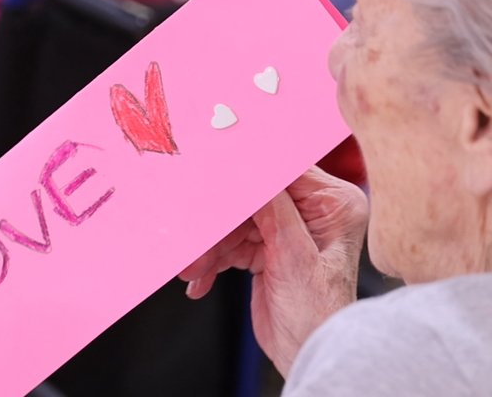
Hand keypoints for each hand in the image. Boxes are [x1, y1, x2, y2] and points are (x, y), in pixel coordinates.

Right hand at [179, 167, 368, 376]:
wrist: (309, 356)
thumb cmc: (320, 317)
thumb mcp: (295, 257)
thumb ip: (273, 209)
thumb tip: (250, 169)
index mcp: (334, 205)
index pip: (283, 173)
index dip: (246, 175)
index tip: (213, 177)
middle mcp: (312, 213)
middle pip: (252, 200)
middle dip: (220, 223)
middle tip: (194, 234)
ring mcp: (288, 231)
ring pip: (236, 223)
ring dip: (211, 247)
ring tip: (192, 267)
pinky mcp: (267, 250)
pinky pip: (232, 244)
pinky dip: (213, 261)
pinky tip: (200, 278)